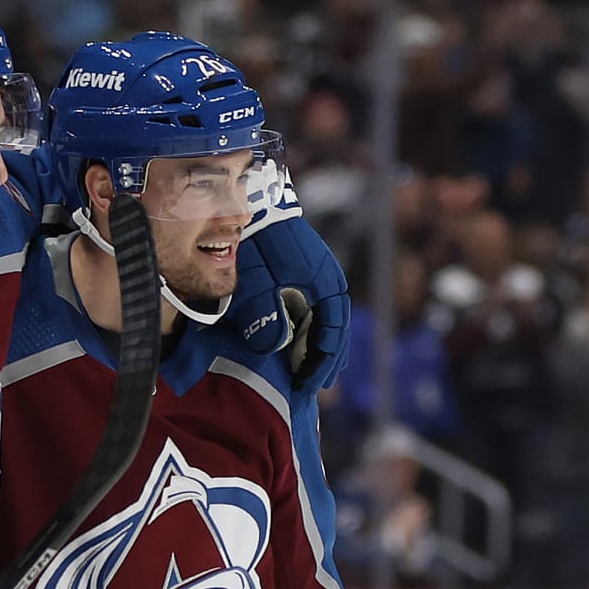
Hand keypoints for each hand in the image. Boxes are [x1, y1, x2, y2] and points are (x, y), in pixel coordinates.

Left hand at [229, 210, 350, 392]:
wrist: (252, 202)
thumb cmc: (255, 241)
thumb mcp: (255, 279)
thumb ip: (262, 313)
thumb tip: (273, 347)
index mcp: (325, 283)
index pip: (333, 331)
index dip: (323, 360)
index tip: (310, 383)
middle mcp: (328, 280)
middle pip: (336, 328)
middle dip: (328, 358)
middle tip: (317, 386)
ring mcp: (319, 275)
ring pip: (328, 319)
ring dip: (323, 346)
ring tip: (317, 372)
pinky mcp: (306, 272)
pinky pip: (317, 308)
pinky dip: (314, 329)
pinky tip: (304, 342)